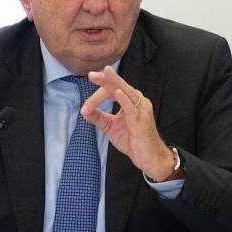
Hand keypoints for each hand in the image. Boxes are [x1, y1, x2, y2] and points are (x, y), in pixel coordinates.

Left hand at [82, 66, 174, 180]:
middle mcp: (137, 101)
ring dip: (113, 83)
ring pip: (126, 91)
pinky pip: (132, 107)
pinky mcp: (141, 119)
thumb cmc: (132, 140)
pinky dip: (124, 99)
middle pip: (119, 86)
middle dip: (105, 79)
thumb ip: (98, 117)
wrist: (148, 157)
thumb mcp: (110, 127)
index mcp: (130, 101)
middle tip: (91, 75)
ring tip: (103, 74)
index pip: (112, 91)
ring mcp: (140, 109)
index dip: (97, 96)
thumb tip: (83, 110)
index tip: (86, 106)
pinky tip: (117, 92)